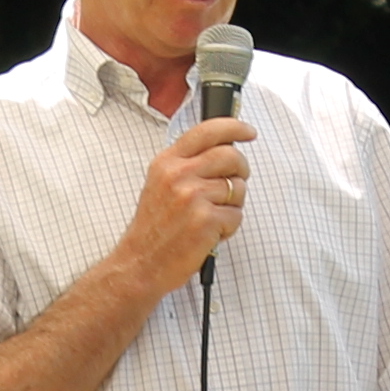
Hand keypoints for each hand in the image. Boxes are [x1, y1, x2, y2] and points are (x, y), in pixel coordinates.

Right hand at [115, 116, 253, 296]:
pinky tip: (210, 234)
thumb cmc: (154, 228)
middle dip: (241, 170)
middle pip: (231, 156)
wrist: (140, 263)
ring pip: (237, 188)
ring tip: (212, 218)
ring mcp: (193, 197)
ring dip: (232, 204)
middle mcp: (178, 175)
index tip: (248, 132)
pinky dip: (229, 227)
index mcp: (167, 162)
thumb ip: (186, 165)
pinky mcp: (206, 220)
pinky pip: (236, 215)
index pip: (207, 131)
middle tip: (235, 184)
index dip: (234, 127)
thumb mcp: (160, 185)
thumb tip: (224, 151)